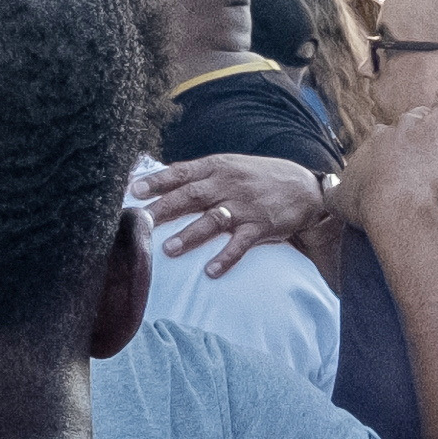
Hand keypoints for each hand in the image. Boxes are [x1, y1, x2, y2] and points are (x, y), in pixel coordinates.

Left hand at [138, 154, 339, 279]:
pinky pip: (240, 244)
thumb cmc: (258, 178)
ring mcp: (245, 206)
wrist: (305, 188)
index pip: (180, 172)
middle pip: (190, 196)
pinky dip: (225, 258)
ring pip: (213, 220)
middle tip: (139, 222)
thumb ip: (197, 175)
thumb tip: (158, 181)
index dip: (156, 181)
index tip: (133, 190)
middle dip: (163, 209)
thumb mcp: (229, 167)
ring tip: (169, 250)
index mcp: (216, 167)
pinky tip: (210, 271)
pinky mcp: (261, 226)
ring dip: (190, 235)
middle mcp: (228, 184)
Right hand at [339, 90, 437, 232]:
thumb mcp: (338, 200)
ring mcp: (426, 126)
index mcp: (376, 140)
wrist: (395, 204)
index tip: (399, 160)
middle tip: (426, 146)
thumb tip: (329, 192)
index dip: (393, 146)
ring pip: (436, 113)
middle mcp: (399, 127)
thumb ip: (332, 192)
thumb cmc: (367, 204)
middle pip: (410, 121)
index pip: (385, 135)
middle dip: (417, 130)